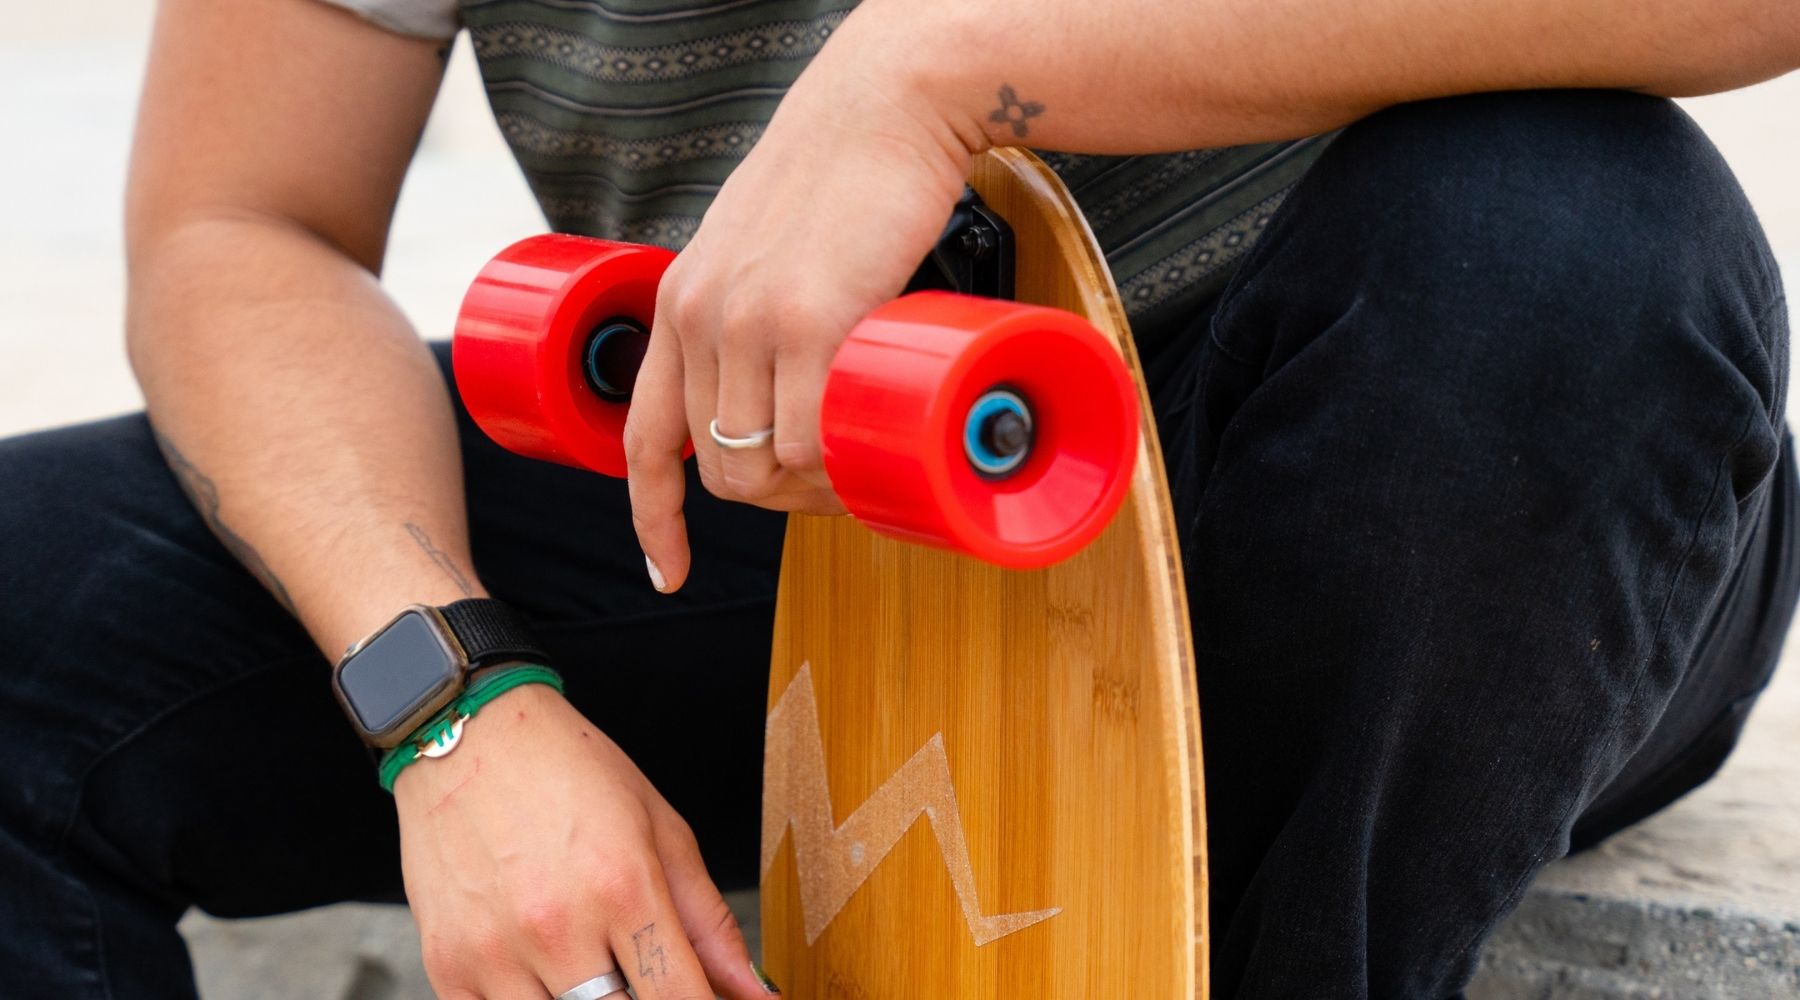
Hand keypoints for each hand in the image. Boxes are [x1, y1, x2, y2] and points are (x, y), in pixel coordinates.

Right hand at [394, 684, 772, 999]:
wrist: (466, 736)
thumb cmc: (567, 773)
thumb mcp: (661, 831)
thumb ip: (710, 924)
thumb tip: (756, 993)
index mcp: (622, 887)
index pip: (680, 999)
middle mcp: (556, 926)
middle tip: (647, 977)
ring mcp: (494, 953)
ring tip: (593, 965)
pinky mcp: (446, 968)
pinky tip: (544, 973)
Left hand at [623, 6, 980, 592]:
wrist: (884, 108)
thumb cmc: (839, 179)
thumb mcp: (757, 248)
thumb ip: (748, 308)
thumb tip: (782, 382)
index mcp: (677, 307)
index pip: (642, 439)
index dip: (654, 519)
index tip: (669, 570)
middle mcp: (696, 319)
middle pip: (715, 468)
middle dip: (775, 502)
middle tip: (835, 489)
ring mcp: (747, 322)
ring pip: (760, 466)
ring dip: (811, 494)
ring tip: (859, 475)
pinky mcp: (808, 320)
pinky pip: (805, 439)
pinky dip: (833, 470)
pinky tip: (863, 462)